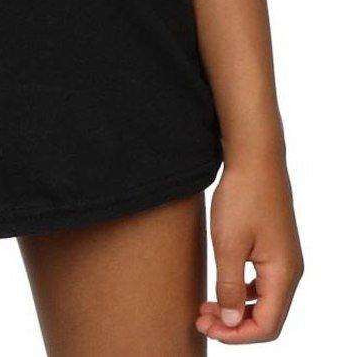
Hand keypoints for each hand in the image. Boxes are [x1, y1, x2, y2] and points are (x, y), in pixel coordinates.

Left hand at [195, 149, 303, 342]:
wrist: (255, 156)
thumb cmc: (242, 196)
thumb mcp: (229, 243)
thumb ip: (231, 286)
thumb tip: (233, 324)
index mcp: (284, 274)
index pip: (267, 326)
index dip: (237, 336)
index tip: (208, 327)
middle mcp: (290, 270)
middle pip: (268, 317)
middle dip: (234, 325)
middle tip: (201, 319)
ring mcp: (284, 258)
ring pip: (265, 301)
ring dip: (237, 309)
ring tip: (207, 306)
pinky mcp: (275, 246)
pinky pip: (263, 282)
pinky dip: (243, 291)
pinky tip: (222, 285)